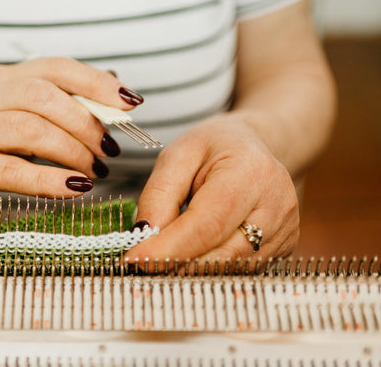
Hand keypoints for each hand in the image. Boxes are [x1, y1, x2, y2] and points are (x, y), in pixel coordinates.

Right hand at [0, 57, 141, 208]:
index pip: (55, 68)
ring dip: (73, 152)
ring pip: (31, 131)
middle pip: (44, 97)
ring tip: (95, 171)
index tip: (130, 103)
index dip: (96, 82)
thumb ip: (63, 106)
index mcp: (2, 77)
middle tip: (109, 150)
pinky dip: (51, 180)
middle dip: (86, 124)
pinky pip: (14, 171)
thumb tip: (117, 98)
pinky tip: (76, 188)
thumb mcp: (22, 118)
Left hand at [126, 114, 298, 267]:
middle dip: (176, 264)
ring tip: (160, 261)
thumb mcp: (177, 156)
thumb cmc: (213, 148)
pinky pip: (240, 272)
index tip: (135, 260)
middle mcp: (277, 205)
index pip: (208, 223)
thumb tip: (145, 235)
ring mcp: (285, 231)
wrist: (252, 147)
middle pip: (222, 254)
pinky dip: (210, 271)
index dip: (170, 248)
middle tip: (139, 265)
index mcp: (251, 172)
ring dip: (191, 272)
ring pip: (231, 269)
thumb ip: (159, 195)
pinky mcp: (283, 249)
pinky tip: (188, 260)